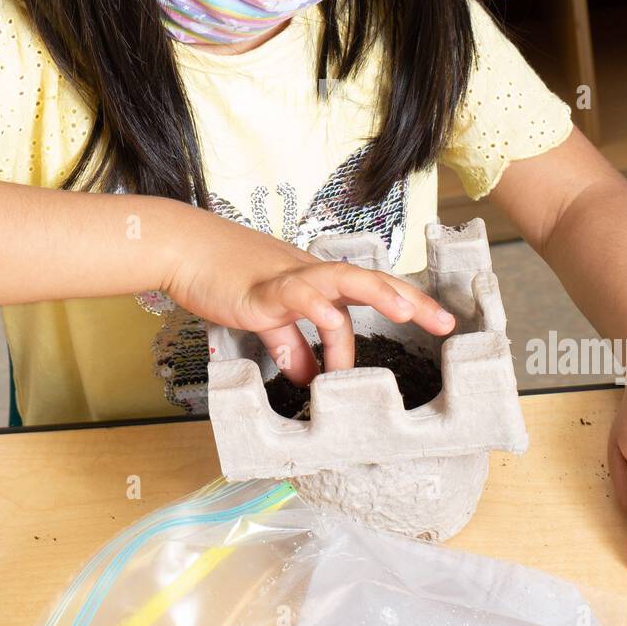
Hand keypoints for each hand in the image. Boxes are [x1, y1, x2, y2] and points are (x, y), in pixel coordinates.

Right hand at [159, 203, 454, 382]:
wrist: (183, 249)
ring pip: (343, 280)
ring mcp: (286, 278)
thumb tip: (309, 376)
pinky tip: (332, 320)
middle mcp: (308, 274)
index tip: (435, 323)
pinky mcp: (260, 290)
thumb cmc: (221, 277)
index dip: (400, 304)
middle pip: (369, 281)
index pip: (365, 292)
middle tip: (443, 322)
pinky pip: (296, 296)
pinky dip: (316, 307)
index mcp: (313, 281)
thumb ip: (291, 346)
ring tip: (409, 312)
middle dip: (409, 300)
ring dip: (378, 295)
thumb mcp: (265, 319)